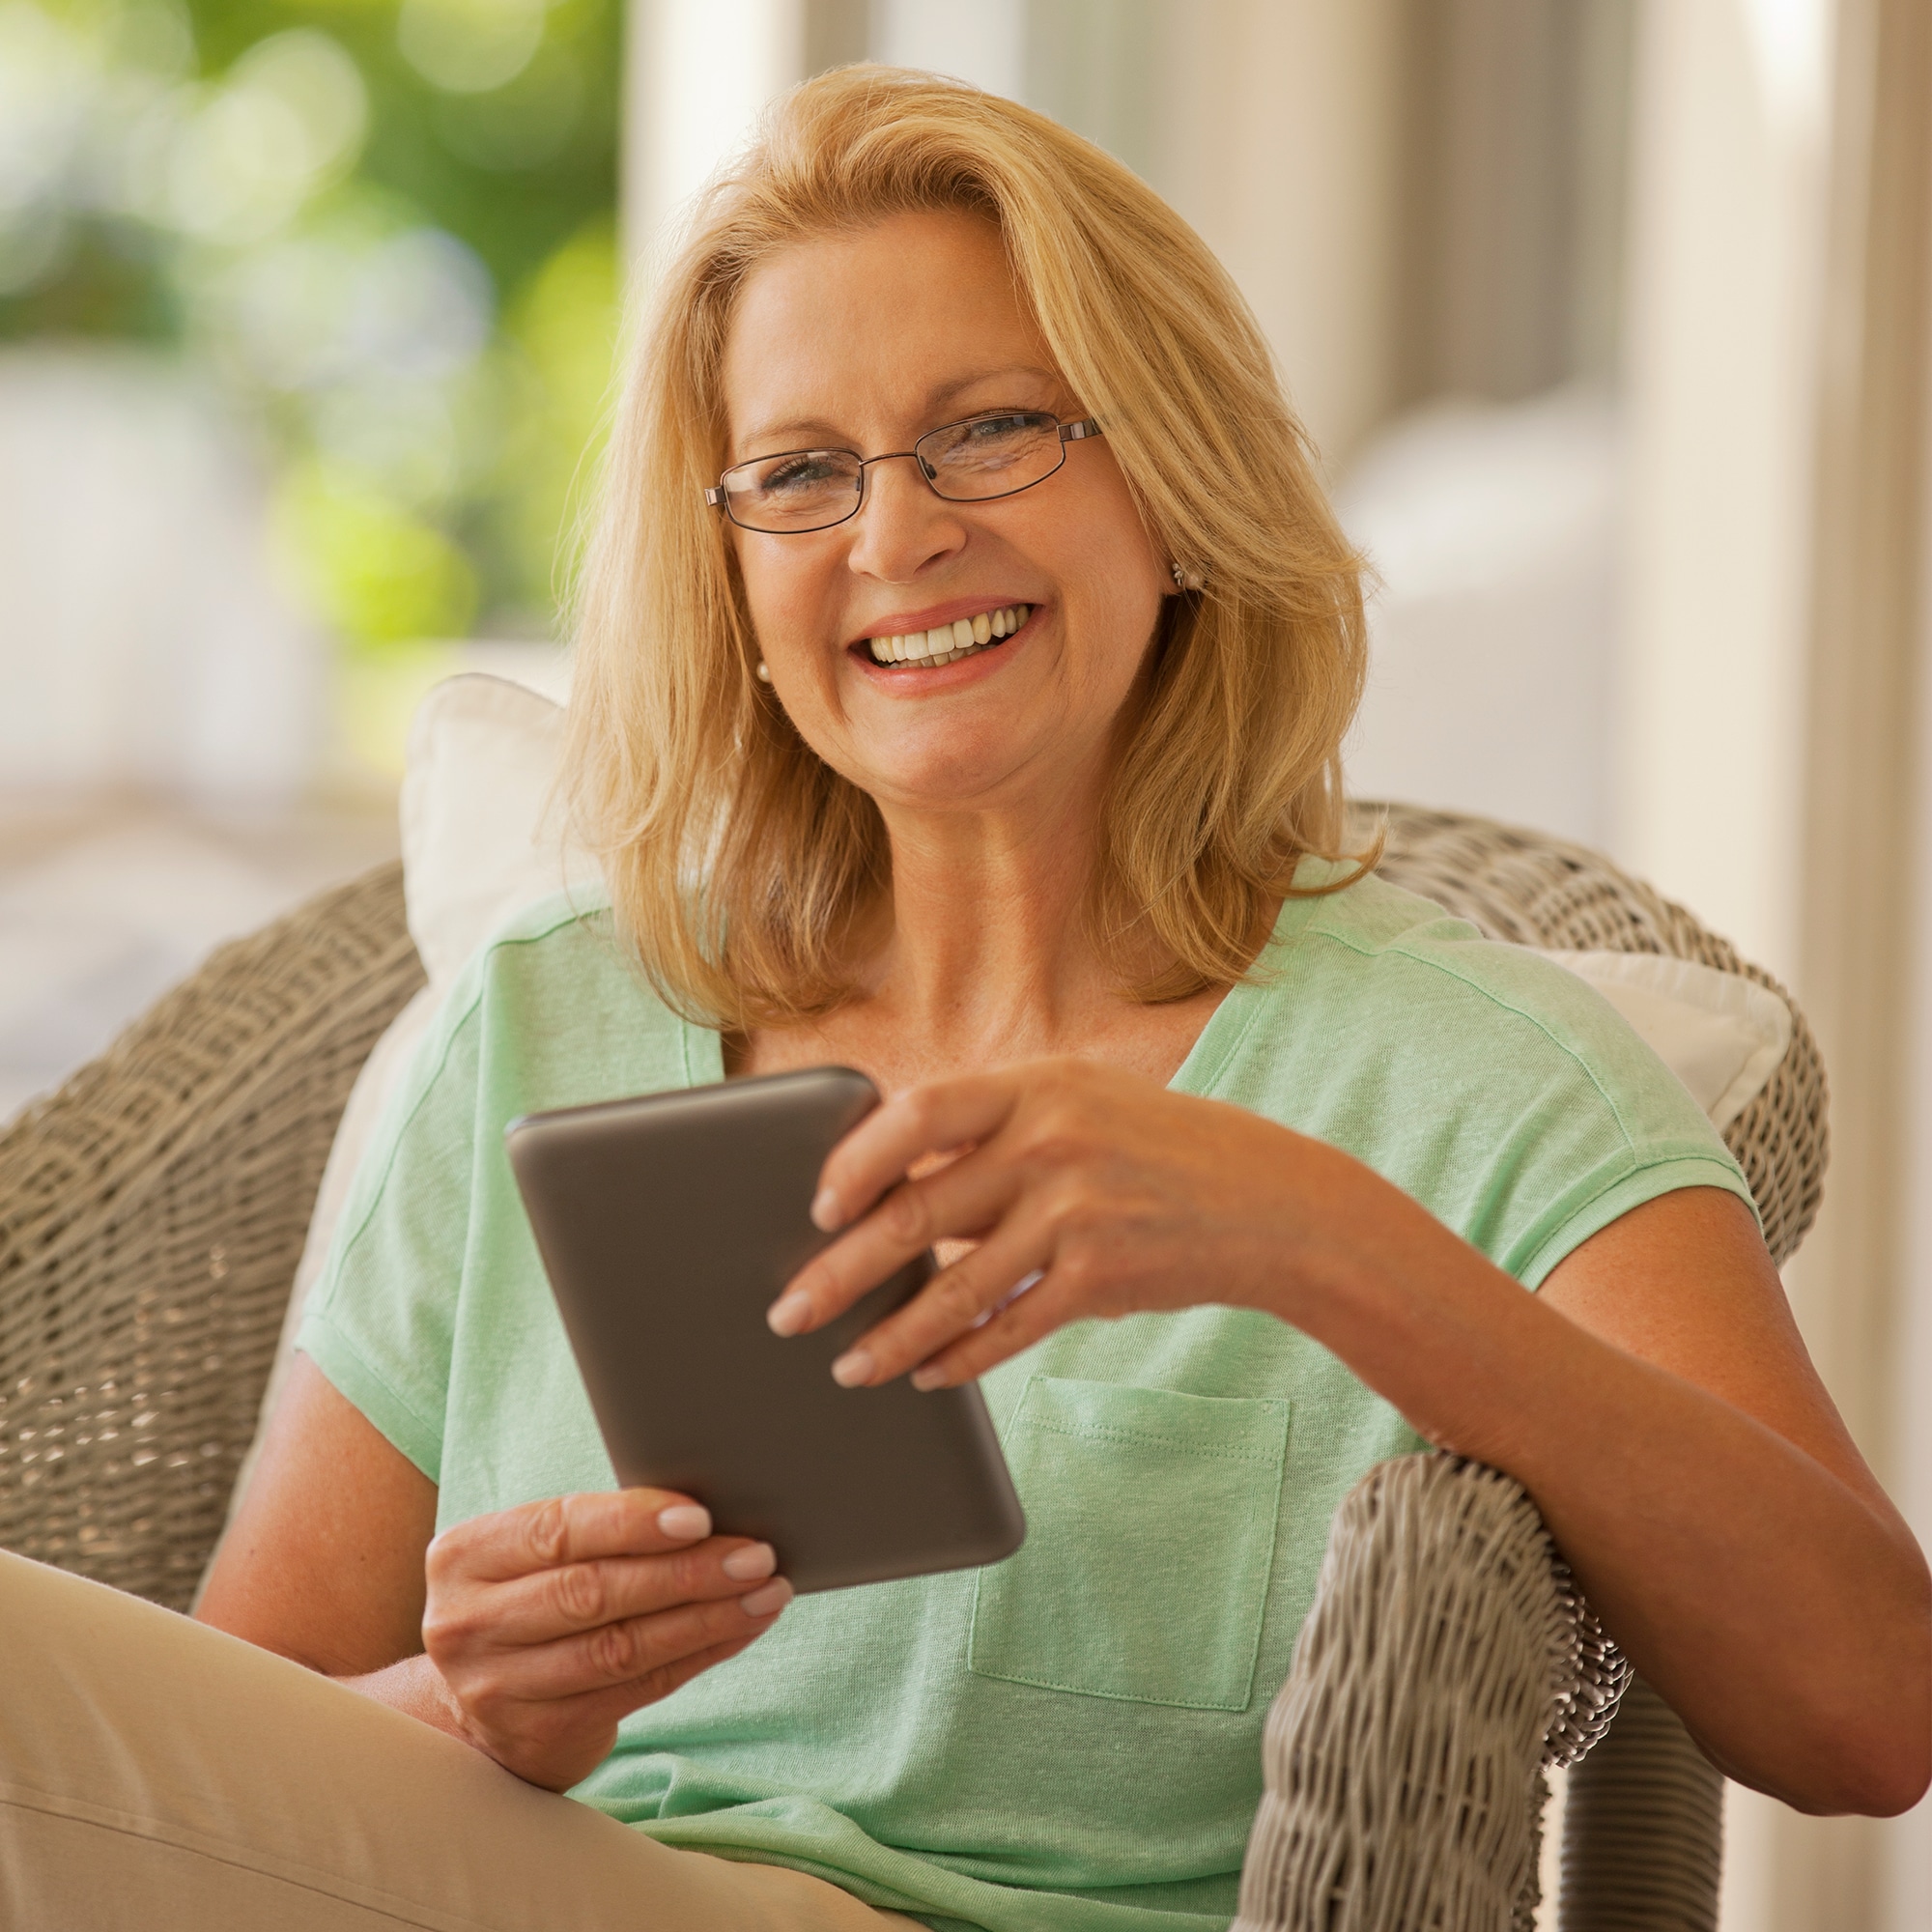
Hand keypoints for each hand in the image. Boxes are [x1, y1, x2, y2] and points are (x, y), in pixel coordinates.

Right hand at [419, 1489, 790, 1789]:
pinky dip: (701, 1653)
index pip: (556, 1530)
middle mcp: (469, 1624)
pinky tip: (742, 1628)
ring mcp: (499, 1688)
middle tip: (755, 1555)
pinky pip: (640, 1687)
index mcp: (464, 1557)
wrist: (478, 1709)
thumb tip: (707, 1510)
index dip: (631, 1522)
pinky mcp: (540, 1735)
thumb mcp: (530, 1559)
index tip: (700, 1517)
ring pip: (622, 1647)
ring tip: (765, 1591)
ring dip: (707, 1617)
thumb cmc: (529, 1603)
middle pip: (593, 1591)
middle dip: (686, 1571)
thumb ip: (593, 1533)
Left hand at [767, 1058, 1336, 1389]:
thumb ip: (998, 1127)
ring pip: (953, 1287)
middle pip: (915, 1212)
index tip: (817, 1206)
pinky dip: (960, 1358)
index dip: (856, 1160)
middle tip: (787, 1312)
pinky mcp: (1103, 1274)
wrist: (1273, 1203)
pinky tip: (928, 1375)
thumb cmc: (1158, 1150)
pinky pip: (1007, 1328)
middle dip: (839, 1271)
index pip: (917, 1113)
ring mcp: (1077, 1210)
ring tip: (846, 1366)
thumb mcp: (1083, 1102)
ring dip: (890, 1336)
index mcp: (1035, 1086)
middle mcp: (1051, 1141)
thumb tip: (890, 1181)